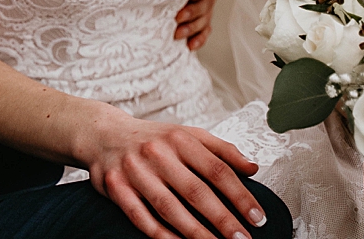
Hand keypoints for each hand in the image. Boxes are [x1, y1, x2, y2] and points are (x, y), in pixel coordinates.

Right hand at [81, 110, 266, 238]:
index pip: (218, 169)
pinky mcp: (117, 188)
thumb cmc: (155, 139)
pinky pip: (141, 217)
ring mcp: (137, 172)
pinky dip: (160, 234)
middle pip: (196, 191)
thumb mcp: (189, 134)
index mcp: (182, 139)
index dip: (240, 195)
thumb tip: (252, 168)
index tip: (257, 216)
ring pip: (170, 207)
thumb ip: (222, 150)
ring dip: (195, 232)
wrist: (105, 134)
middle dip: (223, 219)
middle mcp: (160, 154)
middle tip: (242, 238)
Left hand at [174, 0, 222, 50]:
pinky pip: (205, 32)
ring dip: (192, 28)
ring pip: (205, 19)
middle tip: (178, 17)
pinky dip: (199, 39)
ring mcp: (207, 9)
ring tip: (178, 34)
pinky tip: (190, 45)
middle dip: (192, 12)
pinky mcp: (204, 24)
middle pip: (206, 3)